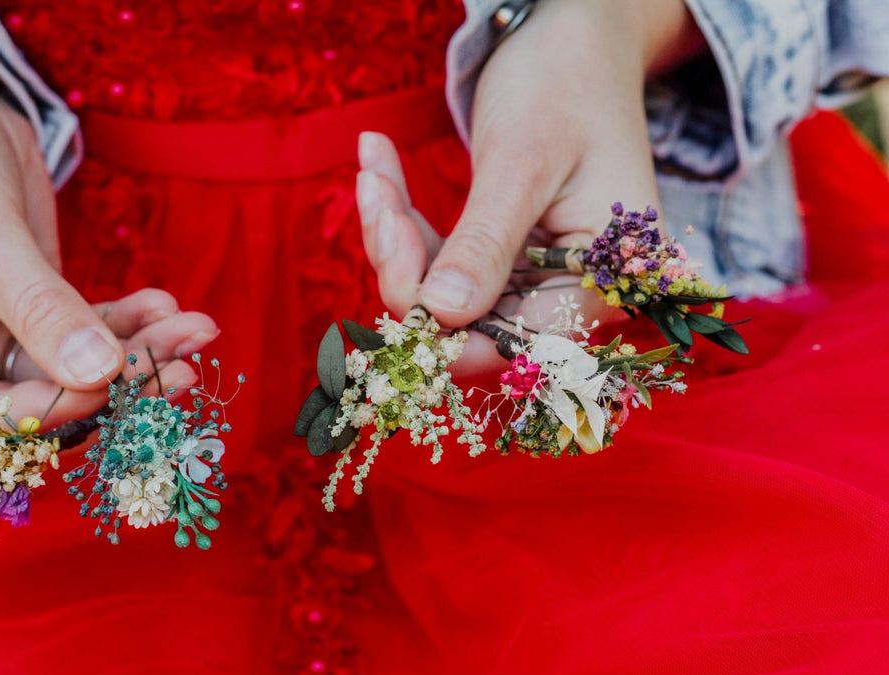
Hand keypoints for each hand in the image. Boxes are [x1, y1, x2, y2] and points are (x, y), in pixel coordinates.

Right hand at [0, 47, 217, 429]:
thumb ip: (40, 309)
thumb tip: (100, 375)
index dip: (61, 408)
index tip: (121, 379)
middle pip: (44, 404)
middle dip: (119, 384)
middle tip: (187, 366)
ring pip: (78, 375)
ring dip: (141, 353)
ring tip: (196, 327)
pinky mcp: (32, 321)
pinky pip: (90, 338)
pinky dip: (132, 325)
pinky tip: (169, 306)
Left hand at [357, 0, 702, 373]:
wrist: (576, 32)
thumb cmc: (564, 82)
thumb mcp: (521, 161)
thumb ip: (485, 244)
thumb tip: (440, 315)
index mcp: (597, 284)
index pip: (509, 345)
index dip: (439, 331)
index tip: (387, 275)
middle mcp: (568, 293)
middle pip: (465, 323)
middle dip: (405, 266)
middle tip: (375, 193)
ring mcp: (532, 274)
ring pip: (439, 292)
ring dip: (393, 235)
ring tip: (374, 164)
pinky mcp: (501, 254)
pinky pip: (439, 258)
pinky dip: (402, 216)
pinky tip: (378, 161)